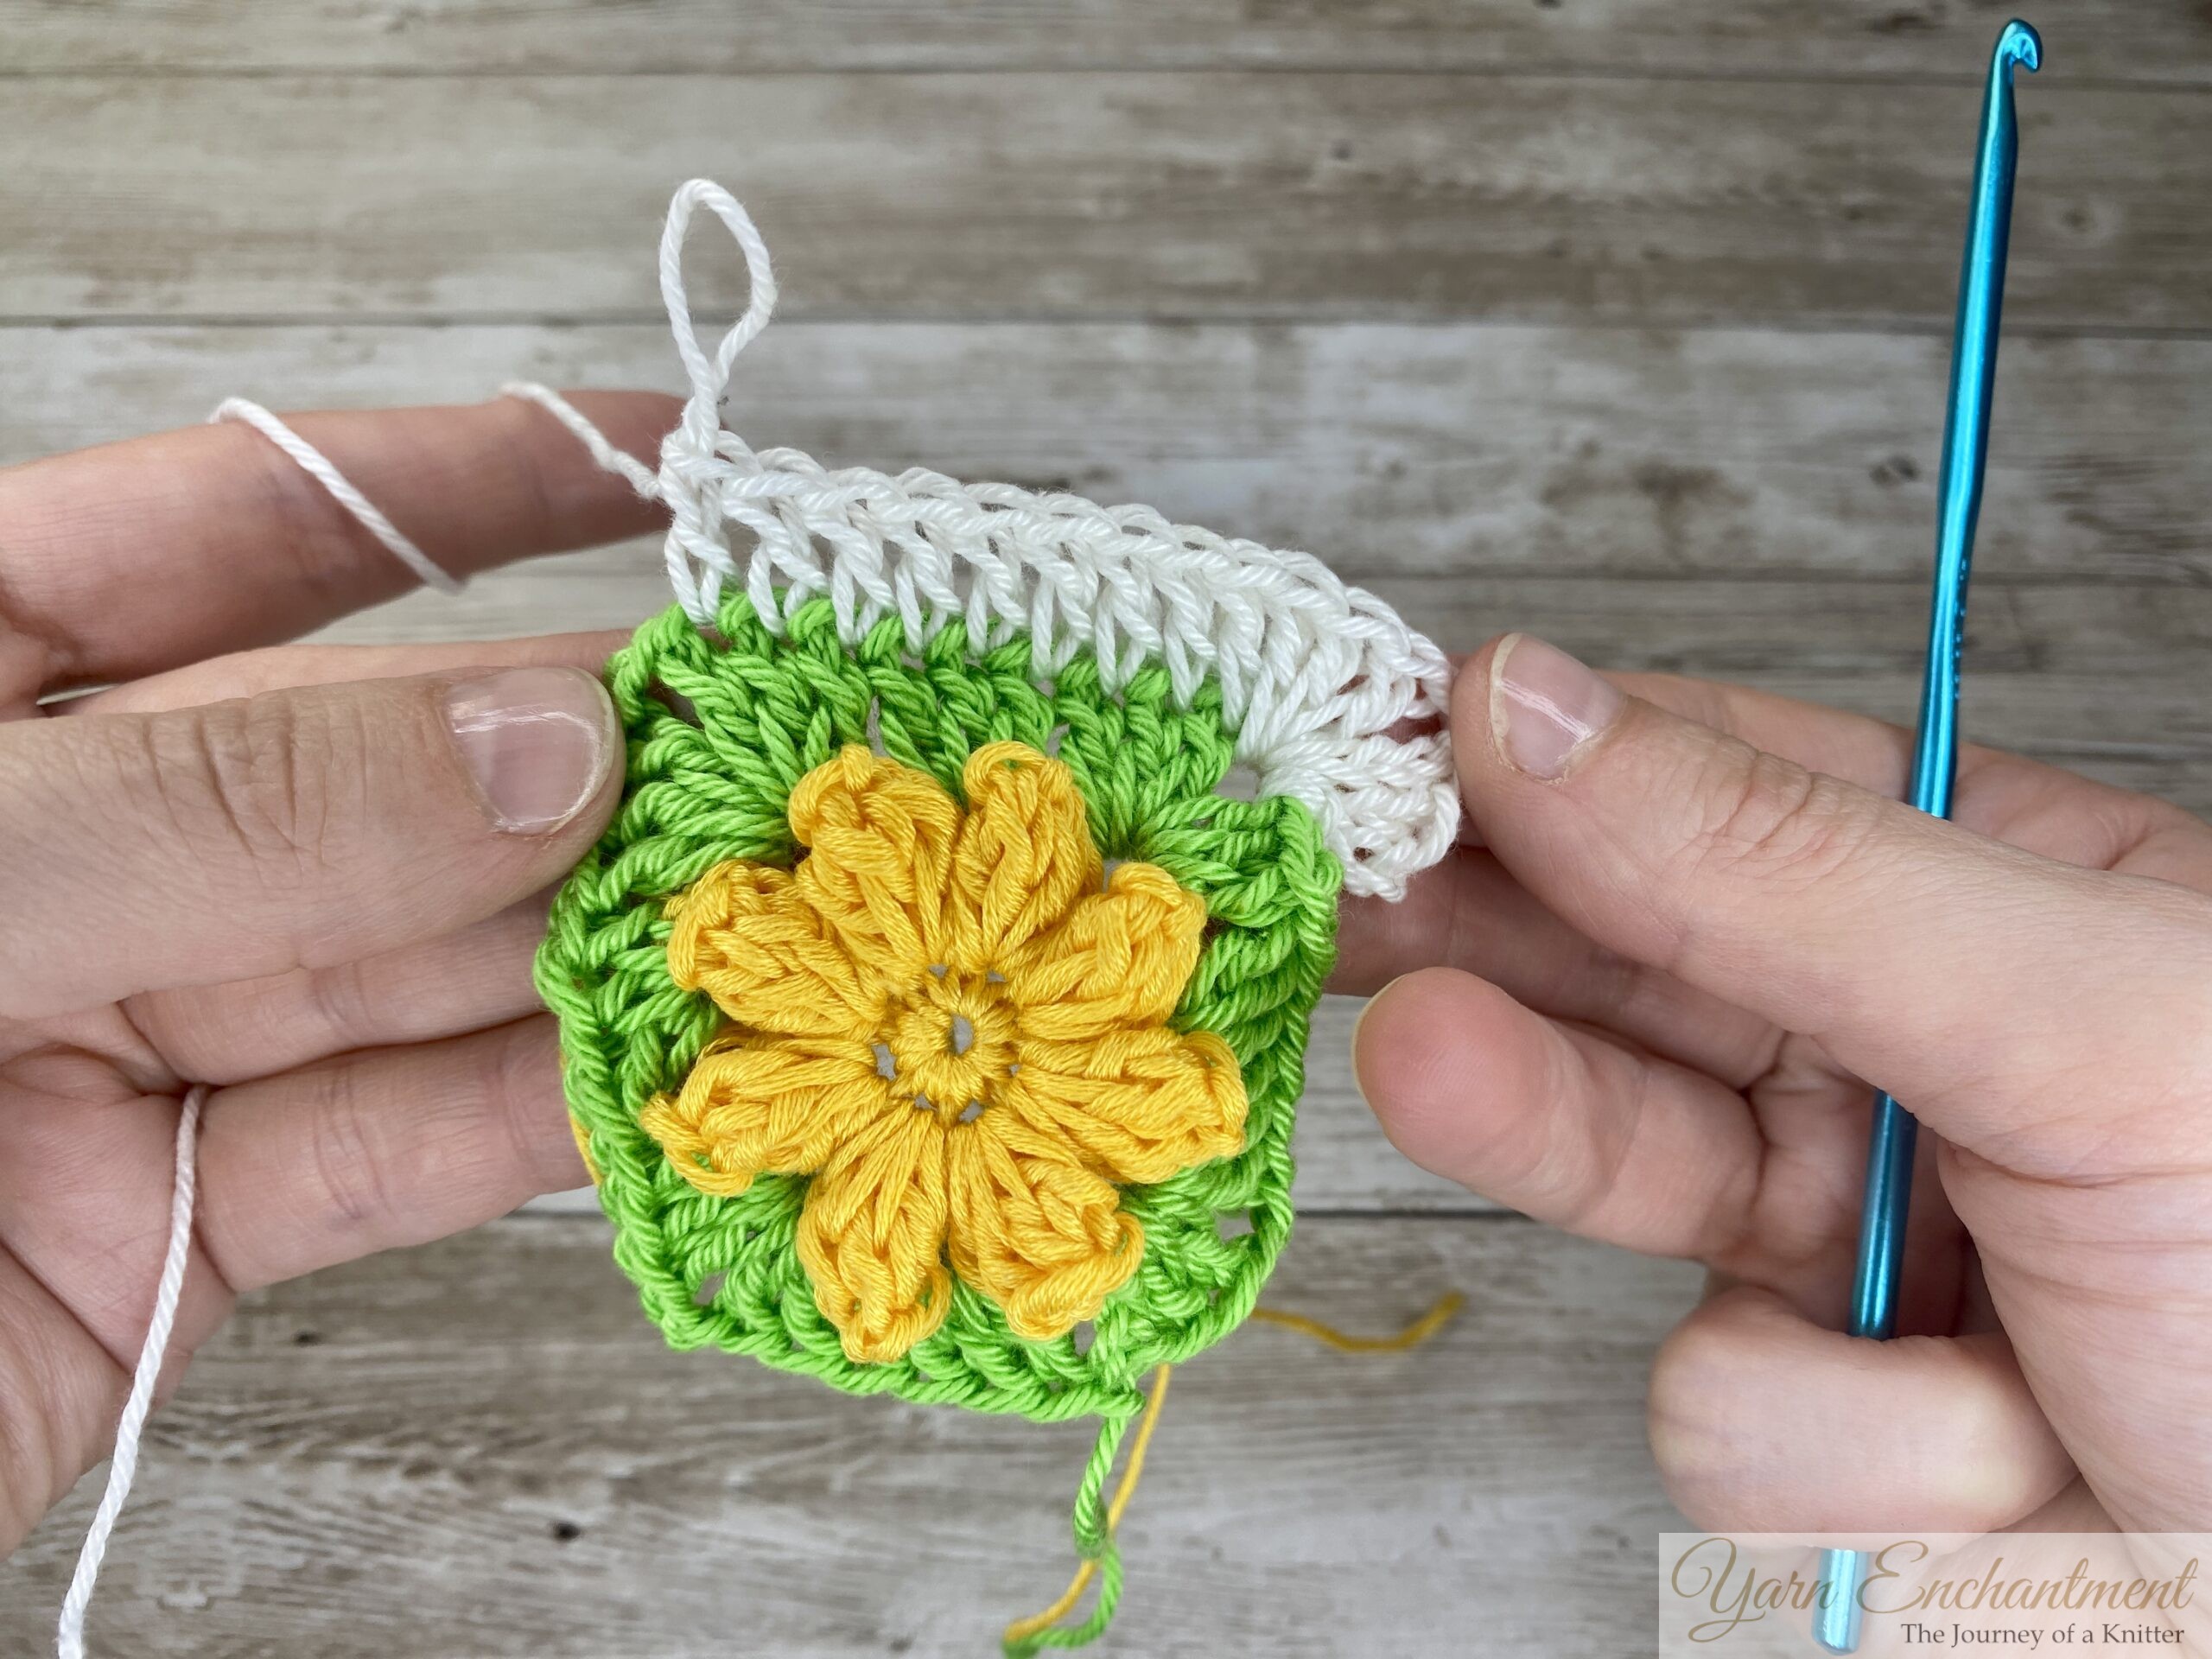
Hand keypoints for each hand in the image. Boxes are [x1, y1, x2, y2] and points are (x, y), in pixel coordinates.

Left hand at [0, 393, 678, 1552]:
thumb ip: (221, 814)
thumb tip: (540, 740)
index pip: (235, 528)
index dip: (464, 476)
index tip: (673, 457)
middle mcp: (55, 850)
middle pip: (370, 761)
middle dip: (585, 738)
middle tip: (792, 724)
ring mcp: (118, 1045)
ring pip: (410, 962)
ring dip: (602, 935)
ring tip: (791, 893)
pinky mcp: (168, 1236)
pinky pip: (389, 1149)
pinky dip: (544, 1120)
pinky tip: (685, 1066)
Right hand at [1340, 633, 2211, 1535]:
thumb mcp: (2090, 1025)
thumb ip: (1789, 866)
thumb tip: (1533, 706)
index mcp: (2008, 904)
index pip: (1725, 784)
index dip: (1544, 759)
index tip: (1383, 743)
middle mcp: (1913, 1057)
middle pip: (1626, 962)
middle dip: (1473, 929)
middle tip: (1309, 876)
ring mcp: (1858, 1245)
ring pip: (1627, 1179)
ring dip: (1571, 1149)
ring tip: (1426, 1067)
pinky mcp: (1827, 1427)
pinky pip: (1721, 1413)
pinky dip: (1841, 1450)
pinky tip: (1978, 1454)